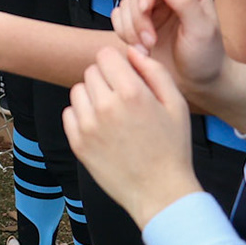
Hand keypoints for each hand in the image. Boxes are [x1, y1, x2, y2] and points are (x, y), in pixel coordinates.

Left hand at [64, 46, 201, 229]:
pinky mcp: (78, 143)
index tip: (126, 76)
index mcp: (131, 93)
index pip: (105, 55)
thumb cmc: (172, 147)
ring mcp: (88, 126)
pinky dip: (82, 116)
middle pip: (91, 71)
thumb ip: (154, 71)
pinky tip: (102, 128)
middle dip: (106, 79)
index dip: (117, 63)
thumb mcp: (176, 104)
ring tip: (113, 114)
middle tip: (123, 99)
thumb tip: (132, 52)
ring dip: (92, 96)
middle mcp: (105, 106)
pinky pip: (69, 113)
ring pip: (78, 90)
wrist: (160, 192)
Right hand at [112, 0, 229, 99]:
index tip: (146, 9)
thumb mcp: (202, 30)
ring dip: (130, 29)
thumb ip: (185, 2)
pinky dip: (124, 34)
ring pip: (125, 5)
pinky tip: (140, 49)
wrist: (199, 84)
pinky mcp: (139, 25)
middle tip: (150, 41)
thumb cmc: (207, 57)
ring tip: (147, 48)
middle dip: (138, 17)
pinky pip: (118, 19)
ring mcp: (152, 11)